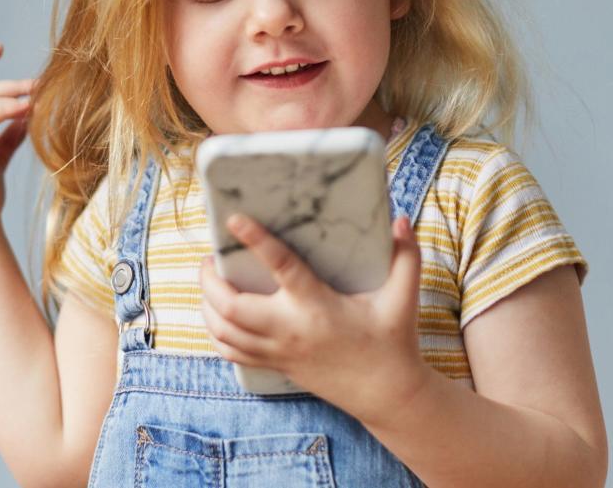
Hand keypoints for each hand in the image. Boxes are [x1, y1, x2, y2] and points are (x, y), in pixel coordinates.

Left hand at [199, 213, 428, 421]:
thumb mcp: (403, 297)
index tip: (235, 218)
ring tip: (210, 280)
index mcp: (317, 305)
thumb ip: (406, 256)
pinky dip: (215, 332)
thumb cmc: (393, 341)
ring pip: (223, 332)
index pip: (280, 267)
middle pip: (231, 308)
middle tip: (211, 257)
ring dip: (207, 305)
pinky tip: (217, 314)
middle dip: (210, 281)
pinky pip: (231, 352)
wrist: (387, 394)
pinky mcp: (276, 365)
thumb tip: (401, 218)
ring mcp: (279, 351)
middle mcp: (290, 329)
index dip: (256, 240)